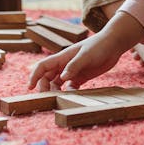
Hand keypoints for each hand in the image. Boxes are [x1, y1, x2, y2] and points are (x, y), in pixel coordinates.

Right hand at [26, 12, 143, 90]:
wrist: (114, 45)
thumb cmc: (99, 46)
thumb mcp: (86, 56)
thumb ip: (74, 66)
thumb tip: (62, 77)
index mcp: (62, 57)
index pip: (42, 66)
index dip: (34, 76)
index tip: (30, 87)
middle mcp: (65, 64)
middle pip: (47, 77)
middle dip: (44, 87)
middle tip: (48, 98)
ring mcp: (72, 71)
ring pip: (57, 83)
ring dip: (55, 91)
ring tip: (59, 99)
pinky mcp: (81, 77)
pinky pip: (70, 87)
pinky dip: (68, 92)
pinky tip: (72, 96)